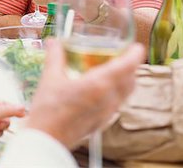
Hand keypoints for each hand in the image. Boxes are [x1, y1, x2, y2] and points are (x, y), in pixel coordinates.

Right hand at [27, 38, 144, 149]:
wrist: (46, 139)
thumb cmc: (48, 111)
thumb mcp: (49, 78)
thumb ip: (55, 56)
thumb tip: (54, 42)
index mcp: (98, 85)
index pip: (127, 66)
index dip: (135, 54)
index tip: (136, 46)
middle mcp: (108, 99)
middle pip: (131, 80)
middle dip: (130, 66)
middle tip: (121, 55)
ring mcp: (107, 112)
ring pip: (125, 93)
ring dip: (125, 79)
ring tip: (111, 70)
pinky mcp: (102, 122)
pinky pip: (117, 103)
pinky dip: (116, 92)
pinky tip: (99, 89)